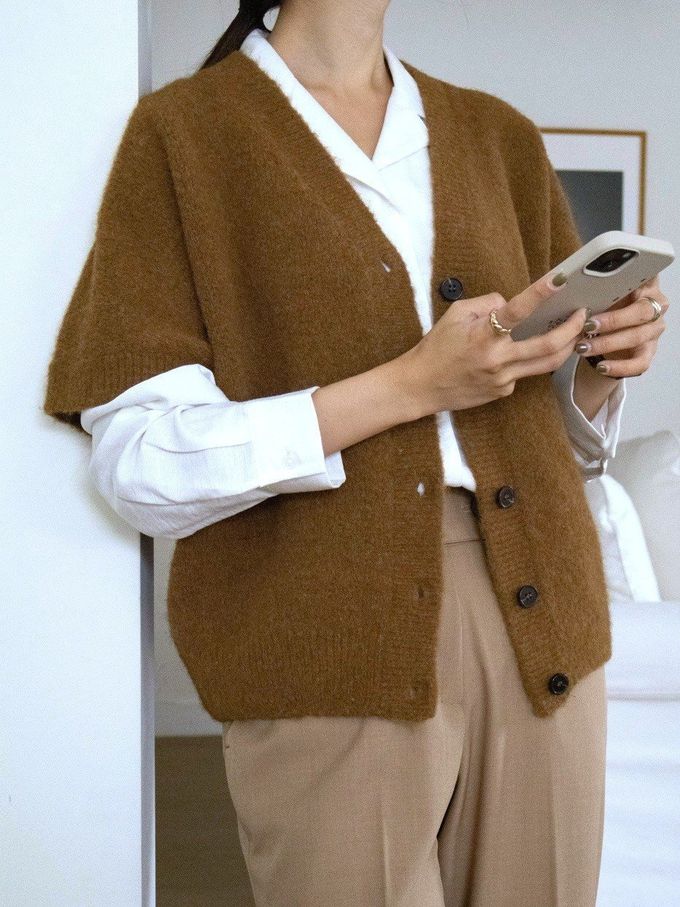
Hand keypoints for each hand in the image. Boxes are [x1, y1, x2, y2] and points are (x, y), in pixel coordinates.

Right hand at [397, 271, 588, 414]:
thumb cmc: (436, 348)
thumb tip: (509, 302)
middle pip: (548, 345)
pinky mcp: (502, 391)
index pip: (518, 309)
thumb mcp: (455, 315)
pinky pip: (523, 373)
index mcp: (483, 335)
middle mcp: (497, 358)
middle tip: (582, 315)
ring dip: (566, 348)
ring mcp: (503, 378)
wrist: (420, 386)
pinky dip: (527, 362)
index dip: (541, 292)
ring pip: (546, 364)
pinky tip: (518, 357)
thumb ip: (486, 304)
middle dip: (572, 329)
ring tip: (574, 335)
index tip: (561, 279)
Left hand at [575, 275, 669, 377]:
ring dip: (608, 343)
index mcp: (646, 285)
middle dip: (613, 319)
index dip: (633, 282)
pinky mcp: (648, 353)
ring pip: (637, 337)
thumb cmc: (607, 308)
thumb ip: (597, 287)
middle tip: (588, 325)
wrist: (611, 335)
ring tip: (583, 347)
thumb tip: (565, 280)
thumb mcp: (603, 294)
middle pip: (642, 311)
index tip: (610, 287)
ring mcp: (653, 331)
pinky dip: (619, 366)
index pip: (648, 277)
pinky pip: (639, 363)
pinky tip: (601, 367)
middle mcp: (656, 307)